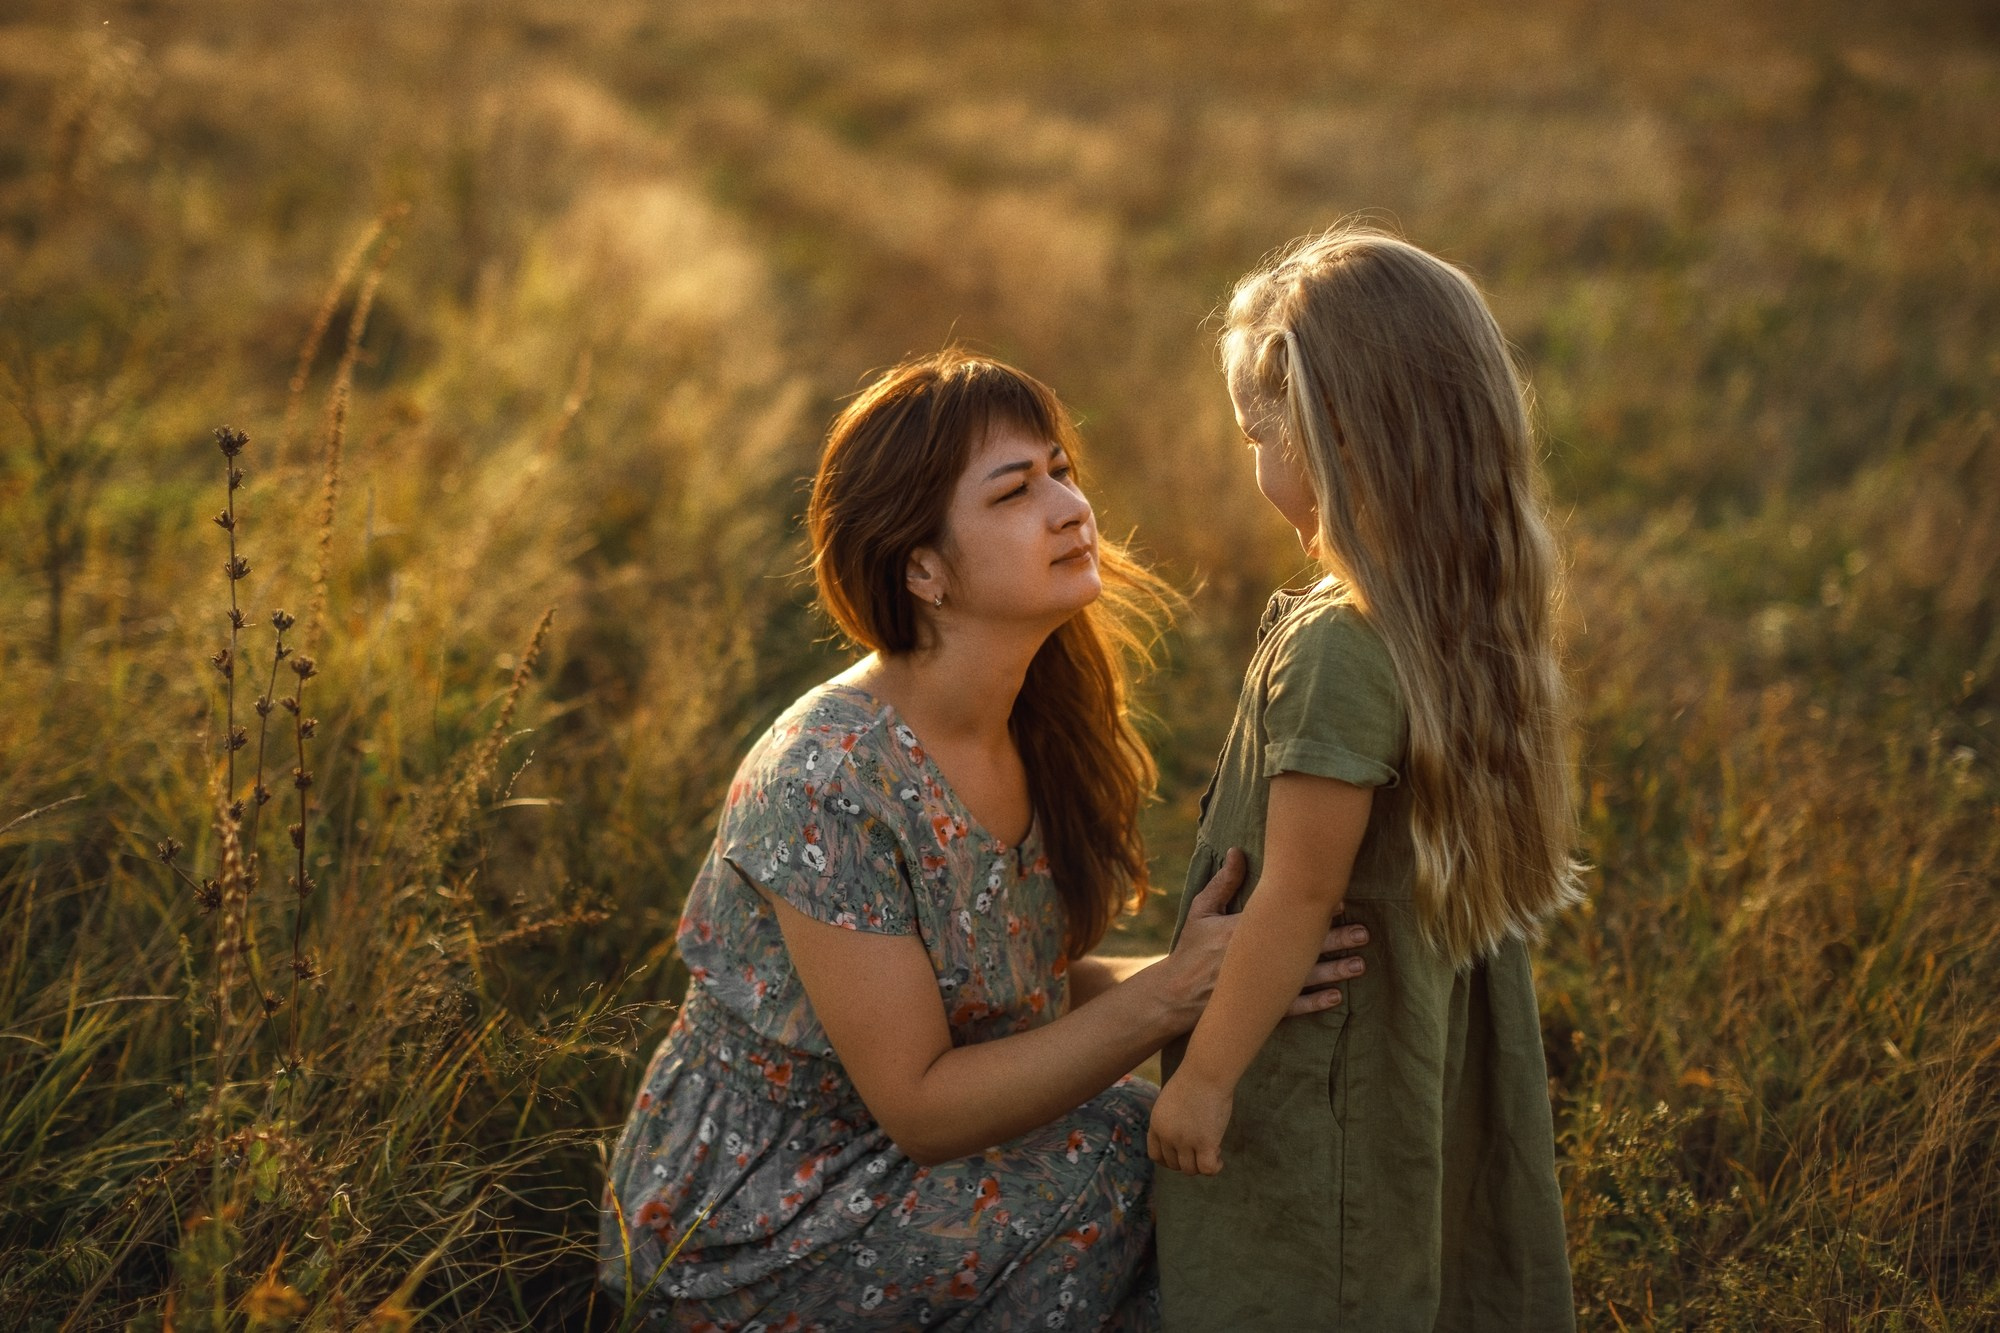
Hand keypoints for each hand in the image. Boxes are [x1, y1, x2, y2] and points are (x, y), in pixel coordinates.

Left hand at [1147, 1070, 1233, 1175]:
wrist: (1206, 1072)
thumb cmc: (1193, 1079)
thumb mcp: (1172, 1101)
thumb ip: (1172, 1120)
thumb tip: (1183, 1135)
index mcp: (1157, 1124)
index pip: (1156, 1155)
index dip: (1170, 1159)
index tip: (1183, 1153)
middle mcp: (1168, 1136)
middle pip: (1174, 1164)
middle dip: (1188, 1160)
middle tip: (1202, 1146)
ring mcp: (1185, 1141)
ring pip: (1190, 1170)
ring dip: (1201, 1163)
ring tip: (1213, 1148)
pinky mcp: (1205, 1143)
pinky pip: (1207, 1169)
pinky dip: (1215, 1168)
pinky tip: (1220, 1158)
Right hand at [1165, 847, 1369, 1029]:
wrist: (1173, 995)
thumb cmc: (1189, 950)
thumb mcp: (1201, 912)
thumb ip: (1223, 883)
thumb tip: (1238, 851)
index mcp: (1242, 931)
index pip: (1284, 917)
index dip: (1313, 909)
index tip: (1340, 901)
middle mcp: (1256, 958)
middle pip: (1303, 947)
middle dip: (1335, 940)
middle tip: (1363, 932)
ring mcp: (1260, 985)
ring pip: (1305, 978)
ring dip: (1334, 971)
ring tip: (1359, 964)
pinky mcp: (1260, 1007)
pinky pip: (1293, 1007)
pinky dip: (1315, 1002)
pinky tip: (1336, 997)